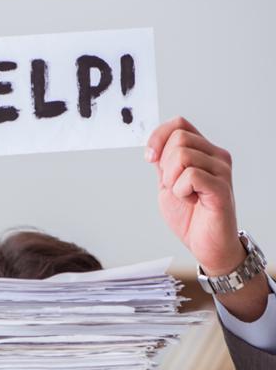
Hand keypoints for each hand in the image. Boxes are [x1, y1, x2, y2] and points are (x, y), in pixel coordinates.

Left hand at [145, 116, 242, 275]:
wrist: (206, 245)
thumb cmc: (191, 217)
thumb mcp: (168, 184)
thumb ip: (164, 164)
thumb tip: (154, 146)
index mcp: (203, 152)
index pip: (179, 124)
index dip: (159, 137)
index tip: (150, 159)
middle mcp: (216, 156)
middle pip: (178, 138)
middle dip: (165, 164)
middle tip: (173, 186)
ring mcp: (221, 170)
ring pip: (182, 155)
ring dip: (172, 180)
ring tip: (184, 195)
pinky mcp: (221, 188)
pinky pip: (191, 175)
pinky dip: (181, 191)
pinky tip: (191, 200)